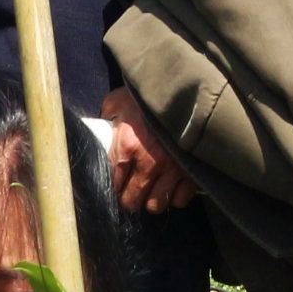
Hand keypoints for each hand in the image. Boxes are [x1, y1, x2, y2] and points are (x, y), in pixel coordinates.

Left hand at [103, 89, 197, 213]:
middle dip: (130, 199)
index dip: (115, 188)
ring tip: (152, 192)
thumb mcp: (118, 101)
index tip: (118, 186)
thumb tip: (101, 129)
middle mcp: (148, 163)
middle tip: (133, 193)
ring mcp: (171, 169)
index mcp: (127, 146)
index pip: (114, 183)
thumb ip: (108, 118)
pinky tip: (172, 187)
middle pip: (133, 201)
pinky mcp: (191, 172)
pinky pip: (180, 199)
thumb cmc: (147, 94)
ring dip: (152, 201)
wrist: (184, 86)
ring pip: (156, 205)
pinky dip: (175, 196)